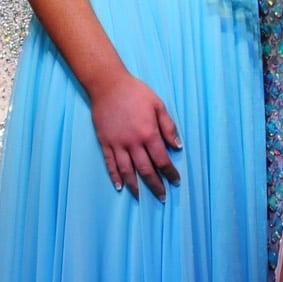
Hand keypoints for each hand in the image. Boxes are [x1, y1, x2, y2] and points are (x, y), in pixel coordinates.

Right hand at [90, 73, 180, 199]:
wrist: (108, 85)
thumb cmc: (136, 92)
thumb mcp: (158, 105)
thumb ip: (168, 127)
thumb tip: (177, 147)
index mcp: (148, 133)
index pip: (162, 159)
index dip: (170, 173)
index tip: (175, 182)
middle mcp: (133, 142)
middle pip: (146, 170)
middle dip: (155, 185)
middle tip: (162, 197)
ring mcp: (117, 144)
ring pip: (127, 171)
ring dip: (135, 186)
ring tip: (141, 197)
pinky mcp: (104, 142)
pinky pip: (110, 163)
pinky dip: (115, 176)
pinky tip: (120, 186)